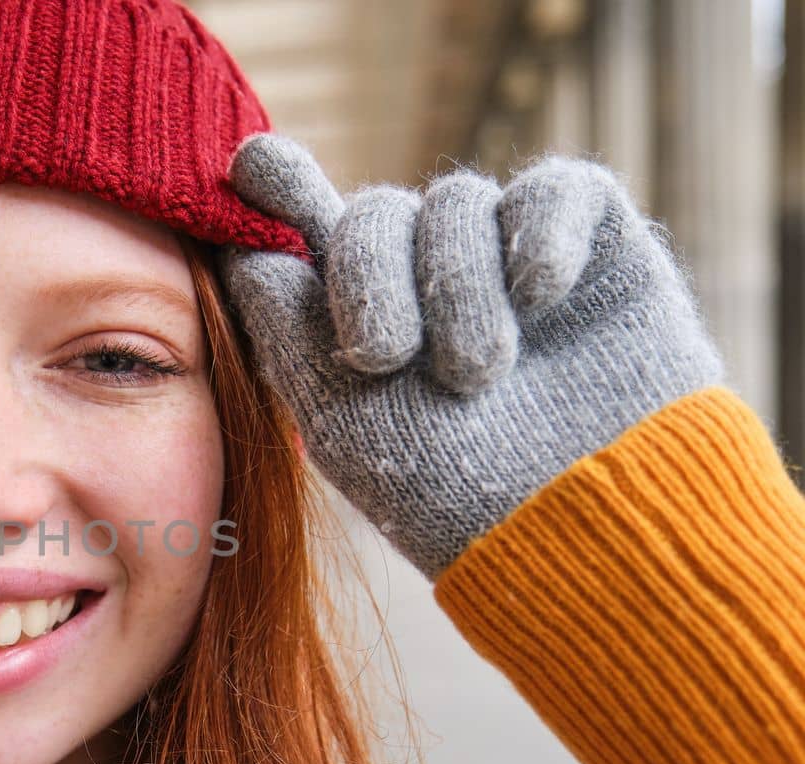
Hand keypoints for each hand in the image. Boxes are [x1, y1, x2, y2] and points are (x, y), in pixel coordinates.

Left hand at [219, 135, 725, 579]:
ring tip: (478, 376)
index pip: (306, 229)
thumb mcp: (339, 417)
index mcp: (357, 317)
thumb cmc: (448, 493)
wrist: (578, 525)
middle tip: (384, 357)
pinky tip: (541, 296)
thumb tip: (242, 244)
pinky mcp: (593, 242)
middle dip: (368, 277)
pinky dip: (541, 236)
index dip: (276, 184)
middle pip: (374, 212)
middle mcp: (427, 276)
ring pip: (456, 202)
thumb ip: (284, 326)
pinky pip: (554, 190)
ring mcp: (508, 255)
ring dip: (458, 289)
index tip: (249, 165)